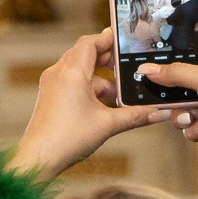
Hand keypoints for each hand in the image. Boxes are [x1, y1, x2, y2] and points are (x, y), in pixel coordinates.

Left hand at [9, 30, 171, 176]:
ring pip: (80, 70)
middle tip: (126, 65)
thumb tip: (159, 113)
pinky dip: (89, 87)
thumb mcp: (108, 124)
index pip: (90, 42)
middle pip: (85, 53)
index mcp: (71, 72)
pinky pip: (72, 82)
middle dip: (107, 58)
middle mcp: (58, 73)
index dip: (108, 39)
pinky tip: (104, 104)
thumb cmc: (66, 139)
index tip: (124, 40)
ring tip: (119, 92)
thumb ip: (136, 115)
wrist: (39, 159)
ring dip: (100, 77)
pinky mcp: (51, 96)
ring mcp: (52, 84)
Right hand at [134, 43, 197, 163]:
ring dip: (183, 115)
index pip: (194, 52)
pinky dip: (195, 128)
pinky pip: (190, 125)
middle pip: (182, 84)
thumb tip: (147, 69)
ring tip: (191, 117)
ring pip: (182, 108)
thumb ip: (175, 72)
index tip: (155, 62)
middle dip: (174, 95)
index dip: (176, 56)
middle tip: (165, 98)